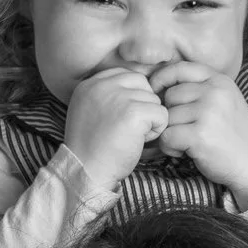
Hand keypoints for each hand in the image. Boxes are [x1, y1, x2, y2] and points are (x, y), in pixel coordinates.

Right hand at [62, 66, 168, 187]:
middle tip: (132, 128)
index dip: (132, 96)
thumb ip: (106, 96)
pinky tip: (141, 141)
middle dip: (143, 105)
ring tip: (133, 137)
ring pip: (153, 98)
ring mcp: (118, 97)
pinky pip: (161, 113)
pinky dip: (156, 130)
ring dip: (150, 119)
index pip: (124, 75)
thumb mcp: (89, 113)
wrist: (86, 173)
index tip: (123, 118)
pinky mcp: (133, 112)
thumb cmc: (91, 150)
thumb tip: (137, 89)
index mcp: (89, 84)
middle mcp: (101, 85)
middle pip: (141, 83)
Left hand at [148, 62, 247, 204]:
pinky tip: (184, 152)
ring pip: (167, 117)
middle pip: (170, 95)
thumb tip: (160, 84)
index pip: (179, 68)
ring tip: (186, 143)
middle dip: (170, 115)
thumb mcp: (224, 100)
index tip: (155, 92)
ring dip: (170, 133)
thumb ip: (200, 89)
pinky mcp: (200, 135)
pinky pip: (167, 136)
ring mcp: (208, 113)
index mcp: (219, 80)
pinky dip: (170, 147)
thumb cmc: (233, 134)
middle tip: (183, 130)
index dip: (162, 78)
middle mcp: (214, 92)